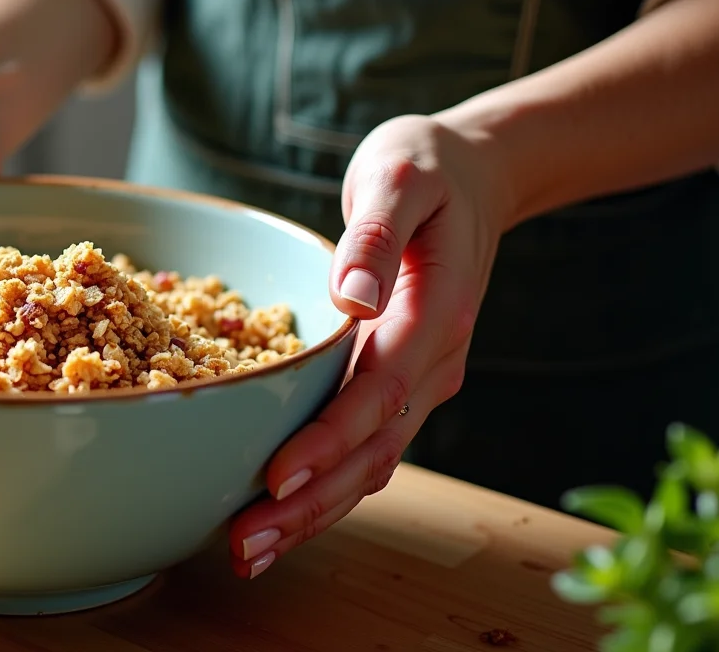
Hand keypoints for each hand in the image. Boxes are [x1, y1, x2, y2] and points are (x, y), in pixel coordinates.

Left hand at [228, 114, 512, 577]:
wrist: (475, 175)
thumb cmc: (427, 167)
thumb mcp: (400, 176)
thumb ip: (376, 234)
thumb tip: (354, 296)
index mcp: (435, 313)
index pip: (381, 391)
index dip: (329, 440)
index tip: (275, 477)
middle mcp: (433, 360)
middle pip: (374, 450)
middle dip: (309, 504)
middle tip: (243, 546)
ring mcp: (421, 379)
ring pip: (371, 463)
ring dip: (314, 513)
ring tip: (248, 552)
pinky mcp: (400, 383)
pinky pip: (366, 448)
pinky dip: (325, 488)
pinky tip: (278, 514)